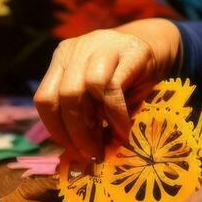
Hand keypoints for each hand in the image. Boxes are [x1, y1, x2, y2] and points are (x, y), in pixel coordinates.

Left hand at [34, 20, 180, 162]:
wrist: (157, 48)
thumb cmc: (125, 79)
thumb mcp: (99, 97)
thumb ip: (86, 116)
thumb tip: (79, 156)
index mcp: (62, 59)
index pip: (44, 98)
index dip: (56, 129)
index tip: (74, 150)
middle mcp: (77, 49)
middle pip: (63, 96)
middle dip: (76, 132)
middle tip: (92, 153)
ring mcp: (102, 46)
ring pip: (83, 89)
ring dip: (92, 125)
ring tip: (106, 143)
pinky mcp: (130, 51)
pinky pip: (112, 88)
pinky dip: (116, 116)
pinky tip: (123, 130)